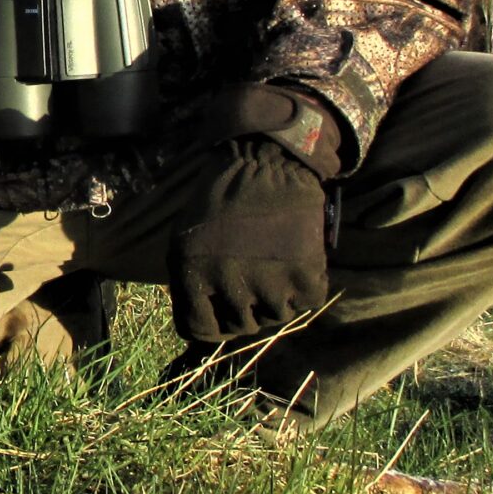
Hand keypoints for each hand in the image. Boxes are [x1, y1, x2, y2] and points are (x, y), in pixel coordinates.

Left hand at [167, 137, 329, 341]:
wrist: (266, 162)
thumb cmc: (220, 201)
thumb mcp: (185, 240)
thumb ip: (189, 285)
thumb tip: (202, 324)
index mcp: (192, 276)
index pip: (198, 330)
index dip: (212, 322)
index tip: (223, 310)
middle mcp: (228, 285)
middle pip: (241, 326)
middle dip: (247, 307)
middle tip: (254, 276)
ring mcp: (269, 283)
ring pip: (276, 317)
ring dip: (278, 296)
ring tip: (275, 262)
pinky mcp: (305, 275)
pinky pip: (307, 300)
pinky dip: (306, 284)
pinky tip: (296, 256)